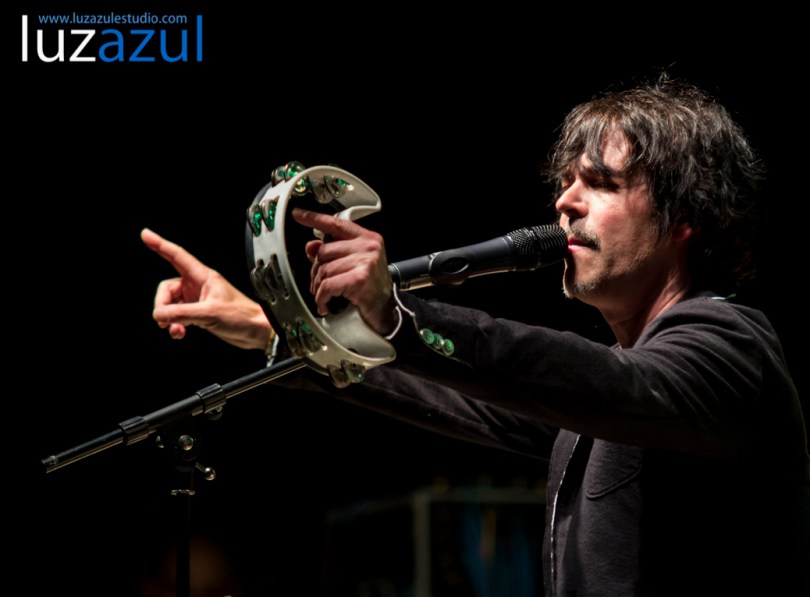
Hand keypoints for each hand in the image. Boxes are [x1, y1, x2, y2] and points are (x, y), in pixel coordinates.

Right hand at [141, 228, 272, 349]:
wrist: (256, 331)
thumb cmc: (241, 316)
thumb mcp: (208, 313)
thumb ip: (181, 313)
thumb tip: (158, 314)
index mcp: (203, 277)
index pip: (177, 256)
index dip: (160, 245)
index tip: (145, 234)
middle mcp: (198, 286)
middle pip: (167, 289)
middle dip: (162, 305)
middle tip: (165, 320)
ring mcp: (197, 300)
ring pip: (171, 305)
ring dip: (169, 318)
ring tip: (176, 330)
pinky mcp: (199, 314)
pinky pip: (178, 316)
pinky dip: (175, 325)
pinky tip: (180, 333)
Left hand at [291, 208, 397, 335]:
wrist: (387, 310)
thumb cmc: (370, 288)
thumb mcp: (353, 265)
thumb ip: (333, 253)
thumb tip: (311, 246)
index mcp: (367, 238)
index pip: (336, 224)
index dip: (314, 218)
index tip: (298, 214)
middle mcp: (368, 246)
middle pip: (324, 251)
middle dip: (316, 271)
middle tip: (319, 284)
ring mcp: (365, 261)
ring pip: (324, 270)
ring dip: (319, 287)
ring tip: (324, 296)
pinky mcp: (360, 278)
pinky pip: (328, 285)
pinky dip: (322, 298)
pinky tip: (325, 304)